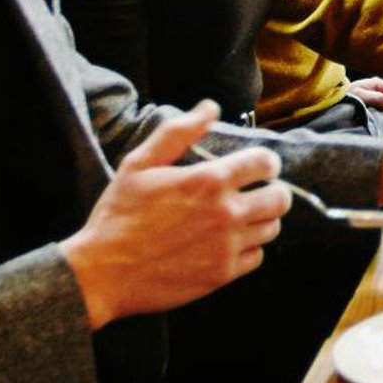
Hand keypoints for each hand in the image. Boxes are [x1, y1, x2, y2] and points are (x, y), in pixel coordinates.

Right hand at [62, 103, 291, 327]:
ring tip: (239, 218)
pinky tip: (227, 243)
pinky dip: (248, 249)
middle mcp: (225, 213)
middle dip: (271, 191)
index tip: (257, 167)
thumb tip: (210, 107)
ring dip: (260, 220)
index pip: (266, 163)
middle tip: (254, 193)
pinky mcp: (222, 275)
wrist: (102, 274)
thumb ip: (178, 132)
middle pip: (280, 198)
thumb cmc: (119, 215)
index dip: (265, 162)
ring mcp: (226, 246)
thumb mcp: (139, 164)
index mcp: (208, 181)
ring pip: (271, 228)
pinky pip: (257, 257)